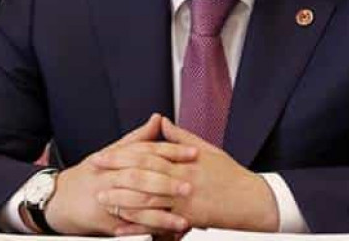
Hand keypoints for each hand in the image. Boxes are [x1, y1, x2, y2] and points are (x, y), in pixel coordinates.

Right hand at [44, 113, 197, 235]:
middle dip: (167, 183)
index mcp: (116, 158)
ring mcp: (107, 201)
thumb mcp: (112, 152)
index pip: (147, 151)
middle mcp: (111, 178)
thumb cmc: (89, 175)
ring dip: (162, 214)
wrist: (58, 199)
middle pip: (141, 178)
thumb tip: (158, 118)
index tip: (194, 153)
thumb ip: (138, 138)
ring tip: (184, 218)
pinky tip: (166, 234)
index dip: (172, 151)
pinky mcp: (105, 222)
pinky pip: (130, 228)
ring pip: (136, 206)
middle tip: (190, 186)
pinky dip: (149, 231)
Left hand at [98, 117, 278, 234]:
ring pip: (148, 199)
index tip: (105, 154)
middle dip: (117, 172)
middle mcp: (183, 178)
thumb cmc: (231, 175)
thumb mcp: (208, 149)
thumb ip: (181, 137)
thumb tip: (162, 122)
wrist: (253, 200)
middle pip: (144, 174)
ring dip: (123, 199)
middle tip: (96, 172)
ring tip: (103, 198)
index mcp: (185, 160)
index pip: (148, 153)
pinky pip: (160, 223)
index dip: (124, 153)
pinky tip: (124, 227)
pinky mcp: (189, 218)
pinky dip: (140, 226)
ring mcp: (186, 199)